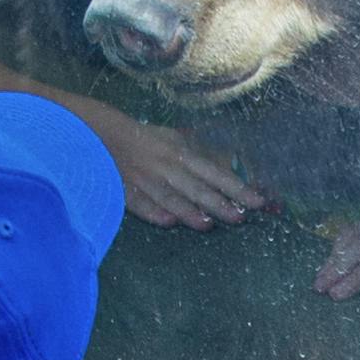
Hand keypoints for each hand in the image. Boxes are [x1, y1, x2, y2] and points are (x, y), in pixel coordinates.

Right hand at [91, 110, 269, 227]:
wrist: (101, 134)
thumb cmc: (144, 140)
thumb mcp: (173, 140)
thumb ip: (197, 155)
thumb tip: (225, 166)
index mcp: (180, 154)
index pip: (215, 173)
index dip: (237, 188)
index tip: (257, 202)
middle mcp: (166, 167)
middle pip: (196, 188)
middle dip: (218, 203)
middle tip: (239, 218)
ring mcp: (145, 180)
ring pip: (170, 197)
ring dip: (188, 210)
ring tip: (206, 224)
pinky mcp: (125, 191)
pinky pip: (140, 202)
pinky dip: (153, 211)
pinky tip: (167, 221)